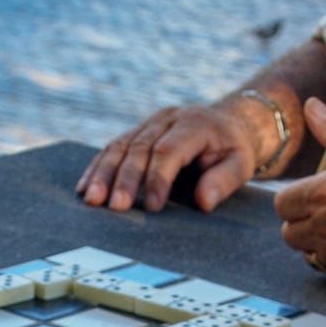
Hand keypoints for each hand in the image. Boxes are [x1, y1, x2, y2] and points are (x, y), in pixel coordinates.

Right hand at [76, 104, 257, 212]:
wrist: (226, 124)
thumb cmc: (232, 151)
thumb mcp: (241, 165)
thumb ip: (223, 181)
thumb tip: (203, 201)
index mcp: (194, 124)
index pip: (169, 150)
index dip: (157, 178)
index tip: (152, 207)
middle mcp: (167, 119)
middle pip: (139, 148)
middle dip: (124, 179)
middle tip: (114, 207)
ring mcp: (149, 123)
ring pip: (120, 145)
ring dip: (103, 174)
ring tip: (91, 200)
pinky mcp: (136, 131)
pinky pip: (112, 148)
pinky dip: (97, 168)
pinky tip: (84, 187)